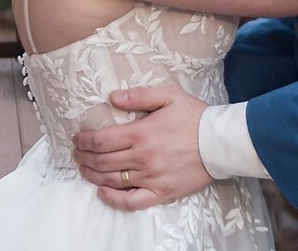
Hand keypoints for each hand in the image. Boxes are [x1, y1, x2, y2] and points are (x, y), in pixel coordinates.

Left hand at [72, 86, 212, 209]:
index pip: (101, 140)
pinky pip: (132, 202)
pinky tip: (103, 193)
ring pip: (112, 180)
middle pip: (102, 161)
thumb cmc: (195, 116)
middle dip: (84, 157)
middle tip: (77, 153)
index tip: (78, 138)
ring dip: (92, 175)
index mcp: (142, 133)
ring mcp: (151, 178)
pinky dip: (113, 199)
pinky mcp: (161, 192)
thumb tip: (112, 97)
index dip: (84, 140)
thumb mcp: (169, 96)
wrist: (220, 142)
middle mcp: (143, 158)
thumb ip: (139, 95)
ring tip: (84, 168)